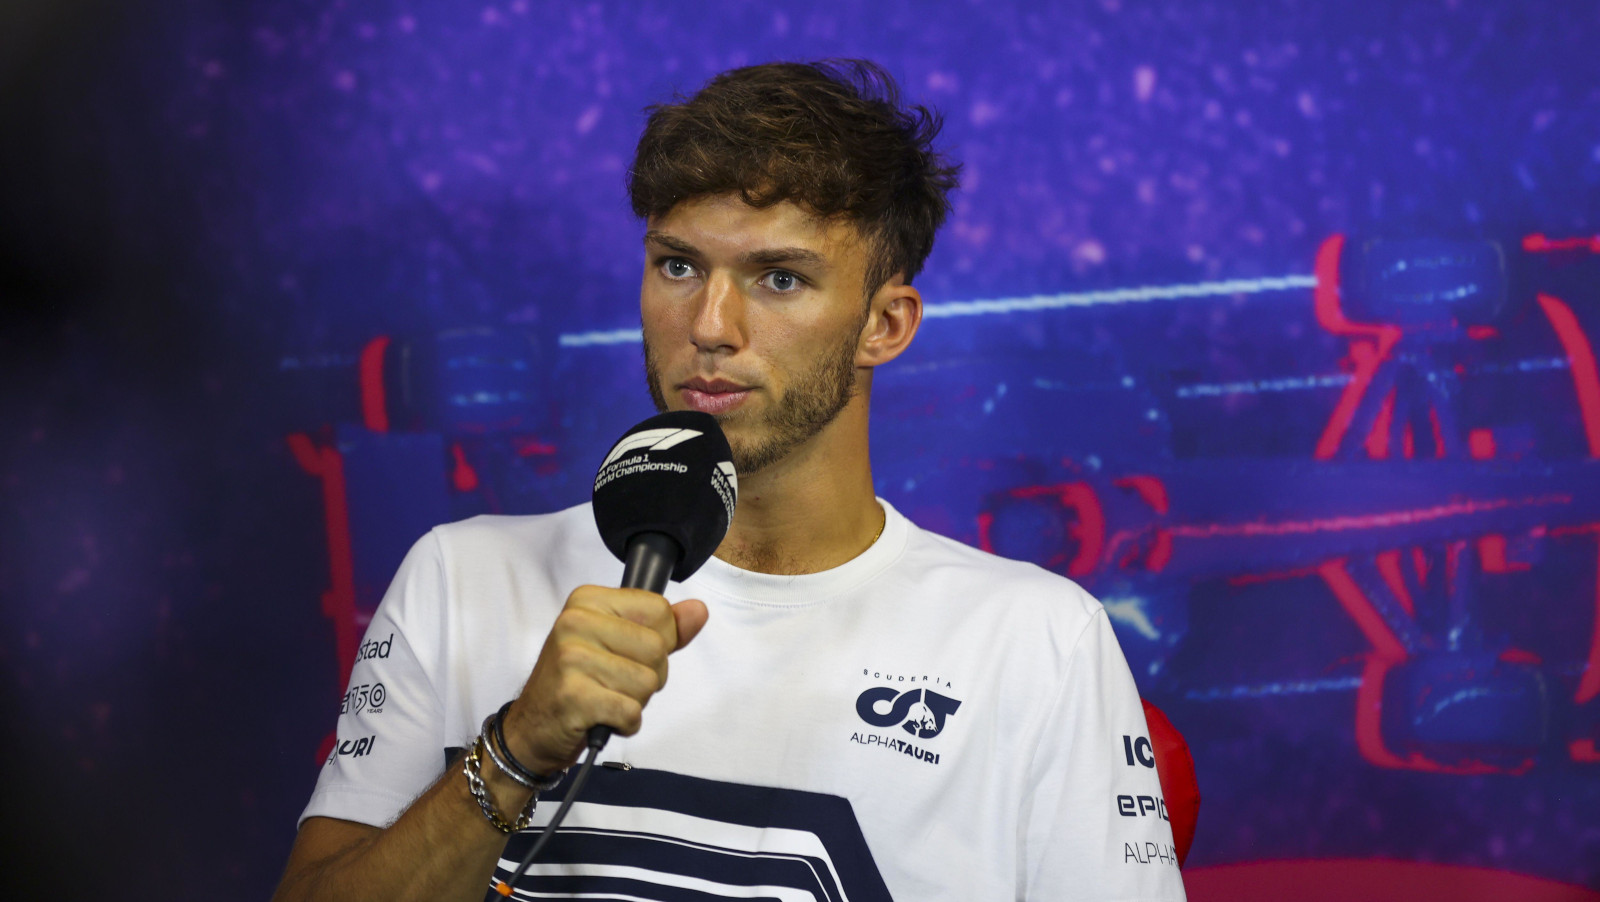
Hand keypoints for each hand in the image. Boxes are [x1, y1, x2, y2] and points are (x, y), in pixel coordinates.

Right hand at [501, 586, 708, 774]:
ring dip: (635, 702)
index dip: (658, 641)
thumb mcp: (619, 644)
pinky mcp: (573, 696)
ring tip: (604, 699)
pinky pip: (631, 712)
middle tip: (613, 683)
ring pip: (648, 683)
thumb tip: (698, 611)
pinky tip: (601, 718)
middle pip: (658, 649)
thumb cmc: (577, 682)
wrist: (532, 728)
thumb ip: (663, 629)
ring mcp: (571, 658)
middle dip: (649, 677)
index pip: (659, 611)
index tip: (626, 654)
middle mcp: (575, 622)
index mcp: (588, 600)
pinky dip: (624, 723)